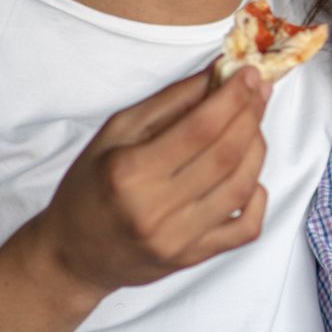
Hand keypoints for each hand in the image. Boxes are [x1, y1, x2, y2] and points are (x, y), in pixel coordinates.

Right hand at [22, 66, 271, 302]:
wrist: (72, 256)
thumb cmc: (89, 188)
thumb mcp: (115, 133)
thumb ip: (169, 101)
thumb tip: (216, 74)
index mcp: (129, 172)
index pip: (199, 128)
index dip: (232, 97)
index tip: (248, 73)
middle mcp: (155, 209)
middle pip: (225, 155)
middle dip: (251, 115)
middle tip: (259, 90)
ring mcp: (177, 239)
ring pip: (241, 187)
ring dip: (257, 148)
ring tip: (254, 124)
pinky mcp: (193, 258)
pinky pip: (245, 228)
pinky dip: (258, 197)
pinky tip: (251, 175)